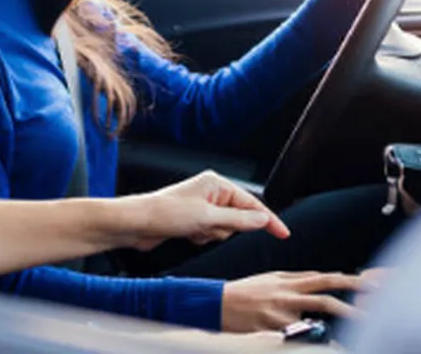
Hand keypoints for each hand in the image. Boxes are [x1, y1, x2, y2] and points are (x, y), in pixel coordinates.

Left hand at [124, 170, 288, 251]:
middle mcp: (210, 192)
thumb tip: (262, 220)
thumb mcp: (207, 218)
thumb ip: (239, 220)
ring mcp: (202, 206)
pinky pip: (212, 234)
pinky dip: (204, 238)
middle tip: (208, 228)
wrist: (137, 223)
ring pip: (225, 229)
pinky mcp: (194, 220)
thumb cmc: (166, 213)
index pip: (252, 203)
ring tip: (194, 230)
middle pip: (239, 218)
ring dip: (213, 235)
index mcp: (216, 183)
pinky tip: (188, 234)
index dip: (269, 220)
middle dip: (227, 229)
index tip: (284, 234)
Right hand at [221, 271, 367, 332]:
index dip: (351, 281)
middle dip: (352, 308)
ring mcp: (280, 314)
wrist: (217, 303)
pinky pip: (296, 336)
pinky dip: (308, 340)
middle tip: (374, 315)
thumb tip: (321, 277)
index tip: (371, 284)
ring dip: (335, 326)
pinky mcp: (272, 330)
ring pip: (315, 319)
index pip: (326, 278)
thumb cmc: (245, 292)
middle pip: (326, 299)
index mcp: (289, 282)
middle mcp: (287, 295)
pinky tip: (318, 344)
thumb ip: (297, 278)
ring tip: (353, 334)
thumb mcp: (272, 278)